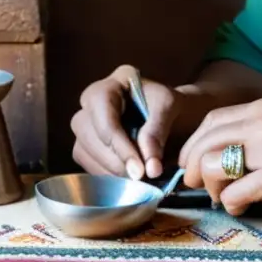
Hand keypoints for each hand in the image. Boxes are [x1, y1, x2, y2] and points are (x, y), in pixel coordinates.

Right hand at [71, 64, 180, 180]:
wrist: (179, 120)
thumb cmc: (175, 107)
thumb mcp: (171, 108)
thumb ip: (157, 132)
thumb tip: (149, 168)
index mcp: (113, 82)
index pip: (102, 108)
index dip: (117, 141)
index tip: (138, 169)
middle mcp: (93, 100)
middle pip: (86, 130)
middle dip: (113, 158)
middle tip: (139, 176)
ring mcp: (87, 122)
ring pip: (81, 149)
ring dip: (108, 170)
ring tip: (136, 179)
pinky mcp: (87, 144)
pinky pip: (86, 162)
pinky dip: (106, 175)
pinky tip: (127, 179)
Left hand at [178, 97, 261, 215]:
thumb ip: (246, 134)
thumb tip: (204, 157)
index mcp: (261, 108)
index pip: (211, 121)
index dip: (193, 145)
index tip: (190, 164)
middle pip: (205, 144)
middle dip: (193, 169)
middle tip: (199, 185)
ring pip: (212, 167)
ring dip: (213, 188)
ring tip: (227, 196)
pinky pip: (233, 194)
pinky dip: (232, 205)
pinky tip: (244, 207)